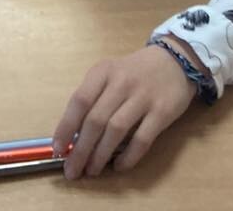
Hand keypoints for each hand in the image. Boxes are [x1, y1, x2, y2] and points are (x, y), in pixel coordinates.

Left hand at [53, 42, 196, 178]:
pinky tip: (119, 167)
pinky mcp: (162, 111)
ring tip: (92, 171)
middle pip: (96, 120)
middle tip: (73, 170)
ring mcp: (143, 97)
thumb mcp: (110, 74)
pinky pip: (142, 139)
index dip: (66, 126)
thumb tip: (73, 134)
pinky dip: (128, 156)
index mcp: (103, 72)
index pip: (79, 100)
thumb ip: (94, 97)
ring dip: (101, 155)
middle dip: (81, 149)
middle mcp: (121, 82)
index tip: (58, 149)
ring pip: (116, 130)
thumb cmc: (134, 72)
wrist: (173, 60)